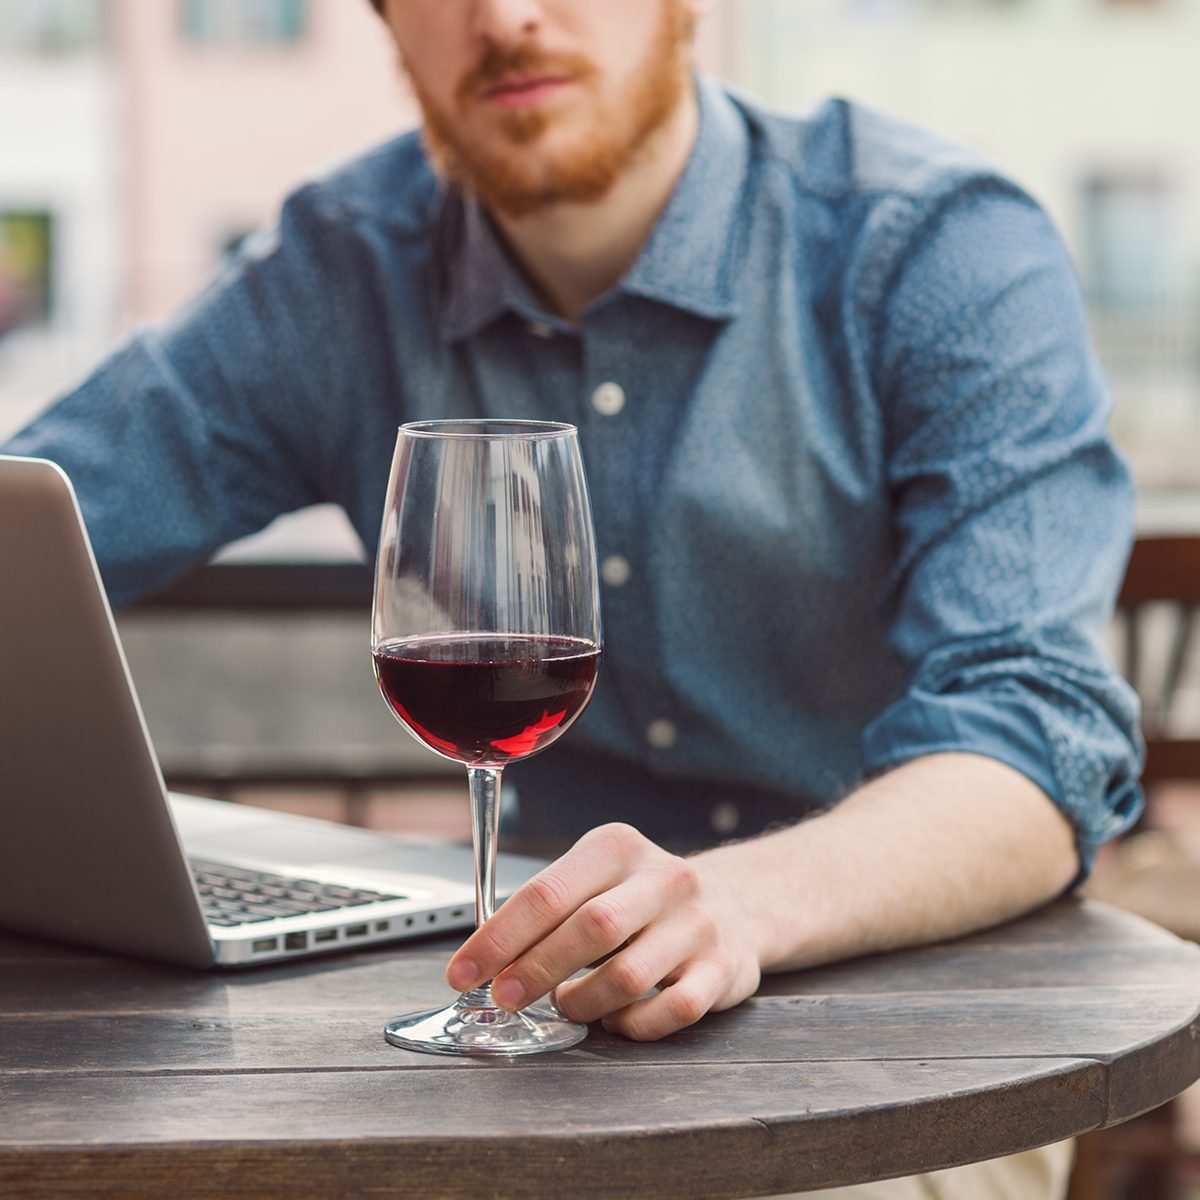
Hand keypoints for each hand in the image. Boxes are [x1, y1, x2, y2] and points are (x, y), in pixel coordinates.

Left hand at [445, 823, 761, 1040]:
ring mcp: (697, 924)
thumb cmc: (642, 897)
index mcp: (617, 848)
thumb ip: (547, 908)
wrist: (737, 902)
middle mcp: (663, 879)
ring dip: (584, 1002)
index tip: (463, 972)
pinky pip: (672, 1011)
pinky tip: (616, 1020)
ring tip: (568, 1004)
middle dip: (535, 970)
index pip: (547, 892)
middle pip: (589, 929)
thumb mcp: (597, 877)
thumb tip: (482, 956)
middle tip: (504, 998)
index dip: (498, 938)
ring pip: (628, 976)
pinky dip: (633, 1025)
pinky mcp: (723, 969)